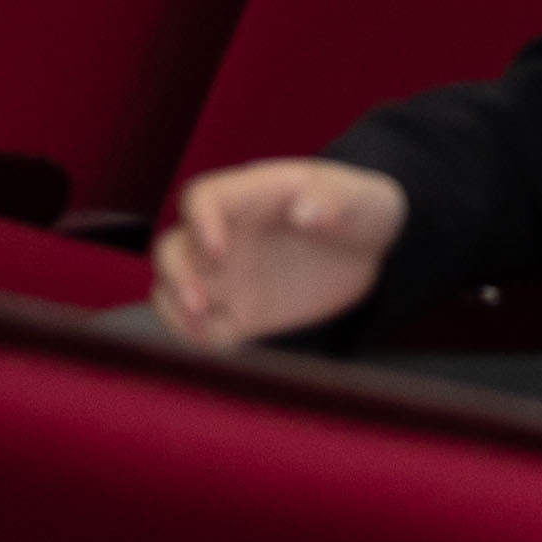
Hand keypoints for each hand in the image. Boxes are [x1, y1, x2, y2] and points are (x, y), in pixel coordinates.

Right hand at [153, 157, 406, 349]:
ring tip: (202, 328)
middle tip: (201, 303)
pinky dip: (197, 339)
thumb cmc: (360, 208)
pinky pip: (199, 328)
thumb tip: (307, 212)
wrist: (372, 248)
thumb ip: (334, 200)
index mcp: (251, 195)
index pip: (202, 197)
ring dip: (175, 311)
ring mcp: (227, 275)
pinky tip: (220, 346)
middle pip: (171, 249)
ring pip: (170, 290)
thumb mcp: (360, 197)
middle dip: (177, 276)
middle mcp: (226, 235)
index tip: (219, 250)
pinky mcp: (237, 312)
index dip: (200, 222)